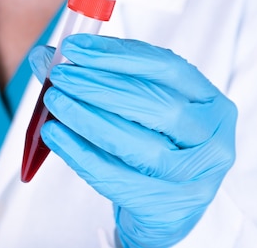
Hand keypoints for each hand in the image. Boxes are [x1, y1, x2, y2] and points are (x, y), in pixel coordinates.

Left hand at [28, 34, 236, 247]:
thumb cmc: (150, 146)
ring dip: (88, 118)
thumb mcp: (134, 109)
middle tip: (59, 75)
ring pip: (139, 145)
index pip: (166, 67)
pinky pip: (117, 178)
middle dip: (100, 86)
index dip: (117, 55)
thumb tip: (45, 57)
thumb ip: (95, 79)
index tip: (74, 47)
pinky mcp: (167, 208)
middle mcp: (210, 138)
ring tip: (54, 101)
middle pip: (156, 106)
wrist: (164, 209)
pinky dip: (81, 153)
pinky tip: (54, 135)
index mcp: (209, 102)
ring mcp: (194, 178)